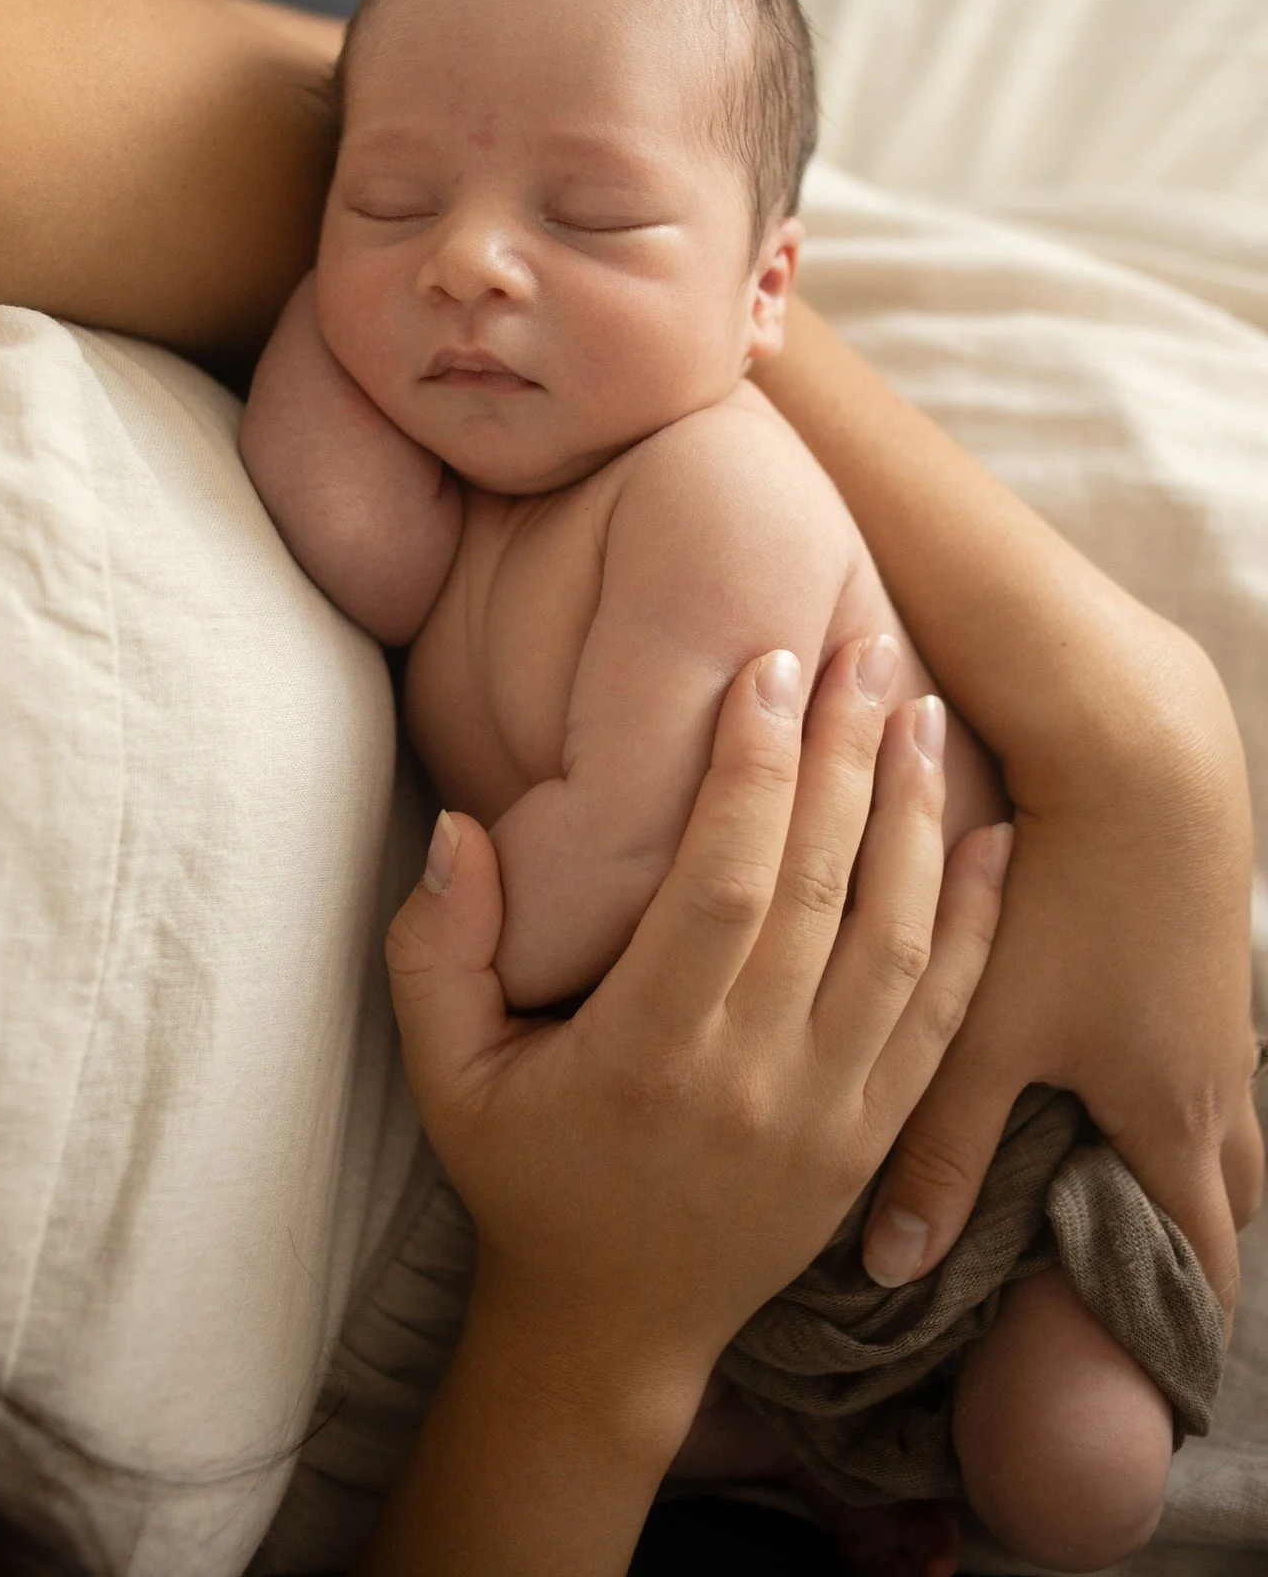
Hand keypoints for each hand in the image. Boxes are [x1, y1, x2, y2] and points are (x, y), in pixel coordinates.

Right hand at [386, 638, 1008, 1421]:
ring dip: (915, 816)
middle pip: (822, 890)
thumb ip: (436, 950)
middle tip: (865, 643)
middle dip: (847, 756)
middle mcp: (752, 1081)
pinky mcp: (873, 1136)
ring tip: (919, 706)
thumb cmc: (522, 1177)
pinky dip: (974, 926)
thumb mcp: (444, 1074)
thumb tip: (462, 830)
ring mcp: (828, 1114)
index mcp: (645, 1056)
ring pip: (895, 940)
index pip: (722, 884)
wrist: (611, 1327)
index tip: (766, 668)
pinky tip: (991, 839)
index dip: (752, 769)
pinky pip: (944, 1019)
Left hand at [862, 680, 1264, 1310]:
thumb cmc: (1062, 904)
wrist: (1142, 758)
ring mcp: (1226, 1005)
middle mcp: (1220, 1072)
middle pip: (1234, 1189)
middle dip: (1194, 1237)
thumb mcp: (989, 1034)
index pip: (1201, 1255)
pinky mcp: (1209, 942)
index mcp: (1173, 1116)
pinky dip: (1177, 1065)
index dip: (1179, 1317)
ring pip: (1226, 1107)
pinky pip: (1211, 1036)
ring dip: (1189, 1143)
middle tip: (1135, 1274)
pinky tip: (1121, 1043)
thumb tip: (895, 1267)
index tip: (1154, 1371)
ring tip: (1125, 1165)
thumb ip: (941, 1149)